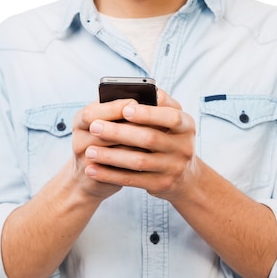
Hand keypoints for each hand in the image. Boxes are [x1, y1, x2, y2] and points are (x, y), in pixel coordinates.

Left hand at [83, 89, 197, 200]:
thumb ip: (159, 104)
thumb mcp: (172, 120)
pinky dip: (110, 175)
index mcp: (186, 126)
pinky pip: (133, 180)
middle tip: (95, 127)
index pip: (171, 117)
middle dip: (119, 132)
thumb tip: (139, 92)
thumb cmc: (169, 138)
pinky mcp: (162, 184)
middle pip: (150, 138)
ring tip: (89, 151)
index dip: (148, 114)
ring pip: (139, 161)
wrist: (184, 175)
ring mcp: (174, 168)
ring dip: (111, 156)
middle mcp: (184, 147)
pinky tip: (93, 169)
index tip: (125, 109)